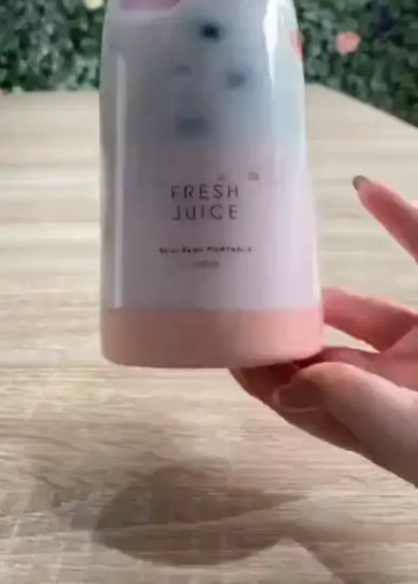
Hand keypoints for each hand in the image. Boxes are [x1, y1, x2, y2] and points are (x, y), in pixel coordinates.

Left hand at [234, 177, 417, 486]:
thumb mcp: (412, 432)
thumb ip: (356, 406)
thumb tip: (287, 388)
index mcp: (378, 419)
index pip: (305, 398)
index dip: (262, 374)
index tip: (219, 341)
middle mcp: (397, 384)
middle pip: (326, 355)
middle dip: (285, 330)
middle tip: (240, 289)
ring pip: (366, 312)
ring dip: (327, 290)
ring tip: (280, 258)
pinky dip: (397, 217)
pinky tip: (365, 186)